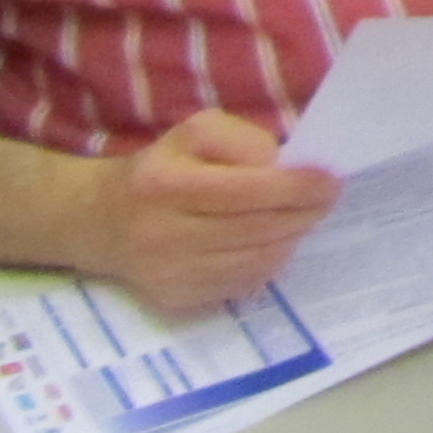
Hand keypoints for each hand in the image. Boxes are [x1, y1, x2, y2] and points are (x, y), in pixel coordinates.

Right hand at [86, 113, 340, 317]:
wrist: (101, 221)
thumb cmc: (162, 167)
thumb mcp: (197, 133)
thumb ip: (244, 141)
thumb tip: (284, 168)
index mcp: (164, 185)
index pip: (246, 191)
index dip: (296, 187)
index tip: (331, 180)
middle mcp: (163, 234)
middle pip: (257, 229)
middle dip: (304, 213)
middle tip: (328, 197)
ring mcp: (169, 274)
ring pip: (255, 261)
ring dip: (290, 237)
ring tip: (301, 216)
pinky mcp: (176, 299)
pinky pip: (242, 283)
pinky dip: (268, 262)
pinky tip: (271, 241)